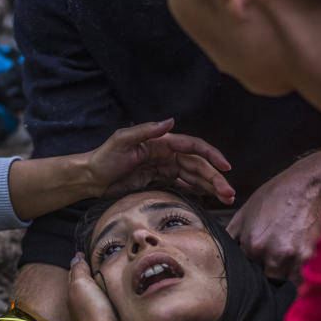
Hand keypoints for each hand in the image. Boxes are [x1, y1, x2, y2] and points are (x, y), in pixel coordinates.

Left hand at [66, 252, 127, 320]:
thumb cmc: (92, 314)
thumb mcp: (80, 286)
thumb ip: (78, 271)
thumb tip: (76, 258)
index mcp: (73, 294)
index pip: (75, 274)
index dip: (79, 263)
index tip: (85, 253)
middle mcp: (79, 307)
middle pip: (82, 286)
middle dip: (86, 274)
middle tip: (96, 262)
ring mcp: (92, 318)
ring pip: (93, 297)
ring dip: (97, 287)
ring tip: (107, 277)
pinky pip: (103, 307)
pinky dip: (105, 299)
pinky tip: (113, 298)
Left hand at [87, 119, 235, 203]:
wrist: (90, 178)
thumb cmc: (104, 158)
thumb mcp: (122, 141)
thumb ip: (146, 131)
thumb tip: (171, 120)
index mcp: (161, 142)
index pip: (193, 147)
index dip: (212, 156)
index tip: (226, 167)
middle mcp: (166, 154)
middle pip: (198, 165)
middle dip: (216, 179)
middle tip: (229, 194)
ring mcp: (164, 168)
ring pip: (194, 177)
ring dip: (211, 187)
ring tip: (226, 200)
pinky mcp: (159, 180)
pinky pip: (183, 185)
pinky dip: (197, 191)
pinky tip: (209, 199)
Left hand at [227, 146, 320, 280]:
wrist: (304, 186)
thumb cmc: (273, 197)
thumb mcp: (244, 214)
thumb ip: (230, 237)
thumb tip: (221, 252)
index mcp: (252, 245)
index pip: (245, 270)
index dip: (248, 267)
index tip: (251, 262)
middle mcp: (271, 254)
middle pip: (263, 279)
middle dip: (263, 272)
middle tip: (265, 262)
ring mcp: (292, 257)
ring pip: (281, 281)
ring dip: (279, 276)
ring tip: (279, 261)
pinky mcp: (308, 256)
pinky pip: (298, 277)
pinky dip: (294, 274)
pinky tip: (291, 262)